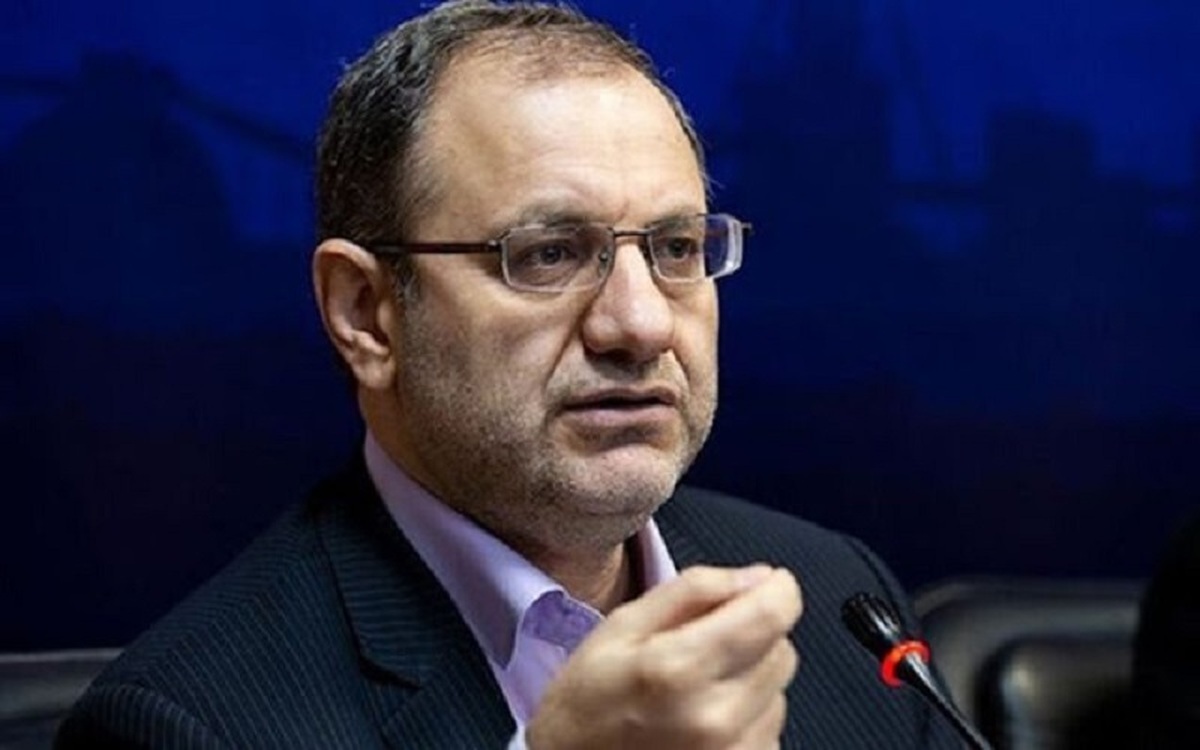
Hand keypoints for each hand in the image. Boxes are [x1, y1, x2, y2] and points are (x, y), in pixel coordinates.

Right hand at [525, 565, 802, 749]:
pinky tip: (704, 719)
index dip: (776, 589)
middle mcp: (716, 716)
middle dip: (754, 634)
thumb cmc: (588, 702)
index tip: (763, 584)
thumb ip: (693, 590)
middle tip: (705, 643)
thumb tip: (757, 577)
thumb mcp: (622, 627)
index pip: (773, 614)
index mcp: (679, 668)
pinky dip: (748, 714)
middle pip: (783, 649)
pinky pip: (771, 727)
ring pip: (780, 689)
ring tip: (697, 688)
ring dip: (751, 677)